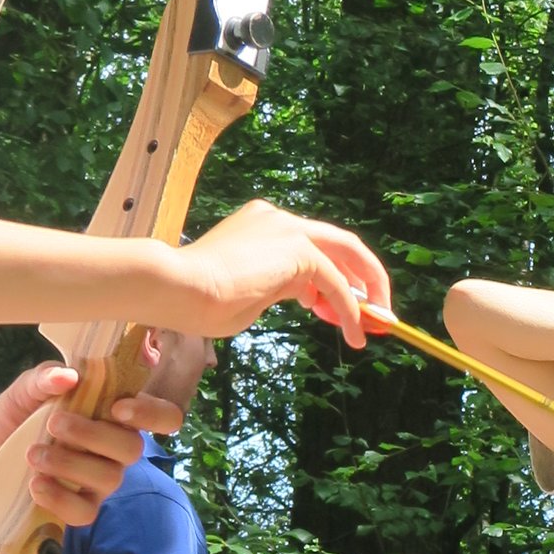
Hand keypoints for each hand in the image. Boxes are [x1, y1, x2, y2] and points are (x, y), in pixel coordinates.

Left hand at [0, 365, 178, 525]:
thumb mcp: (24, 394)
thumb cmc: (12, 421)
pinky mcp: (78, 507)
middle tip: (55, 424)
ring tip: (33, 454)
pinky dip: (61, 499)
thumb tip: (69, 376)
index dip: (152, 413)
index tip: (118, 408)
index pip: (162, 415)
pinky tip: (37, 485)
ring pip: (110, 479)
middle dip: (95, 436)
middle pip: (134, 449)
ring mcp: (99, 481)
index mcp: (111, 414)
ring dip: (71, 464)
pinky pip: (86, 512)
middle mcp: (113, 449)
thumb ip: (44, 379)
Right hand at [179, 205, 393, 343]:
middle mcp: (278, 219)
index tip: (344, 306)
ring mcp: (288, 229)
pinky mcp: (297, 250)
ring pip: (345, 256)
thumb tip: (305, 295)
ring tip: (373, 326)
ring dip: (365, 293)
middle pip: (340, 242)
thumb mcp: (249, 292)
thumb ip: (280, 287)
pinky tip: (354, 333)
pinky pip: (336, 283)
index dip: (336, 276)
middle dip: (365, 276)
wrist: (176, 288)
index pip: (313, 246)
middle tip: (377, 309)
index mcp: (262, 224)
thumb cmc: (196, 300)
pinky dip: (350, 309)